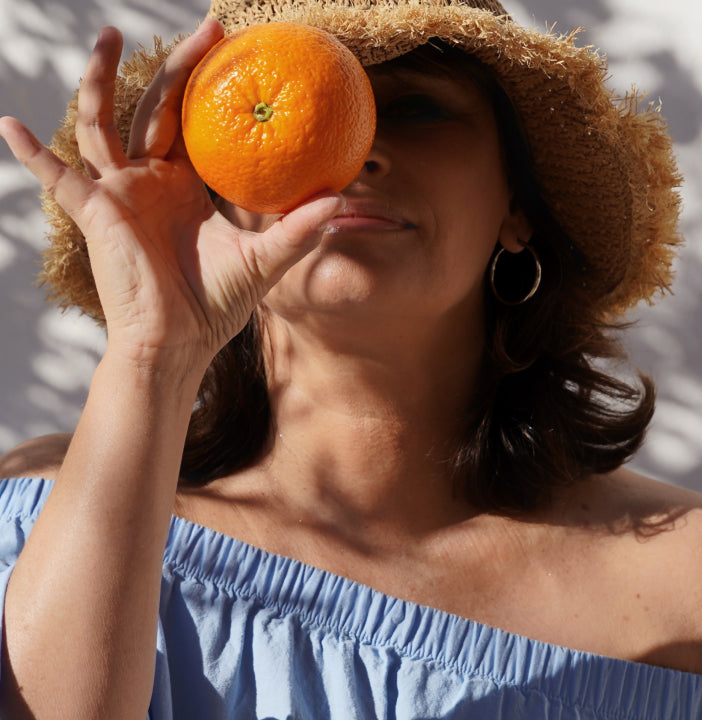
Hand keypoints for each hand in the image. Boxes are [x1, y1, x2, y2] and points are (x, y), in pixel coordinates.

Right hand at [0, 20, 342, 374]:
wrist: (178, 343)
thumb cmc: (217, 305)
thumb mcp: (265, 260)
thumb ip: (299, 230)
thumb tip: (343, 202)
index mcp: (187, 187)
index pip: (198, 124)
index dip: (214, 89)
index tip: (236, 51)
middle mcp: (152, 181)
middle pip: (158, 108)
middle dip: (178, 67)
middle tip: (209, 28)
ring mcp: (120, 193)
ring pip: (105, 123)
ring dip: (101, 81)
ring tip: (107, 35)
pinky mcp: (95, 214)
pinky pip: (58, 179)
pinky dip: (34, 154)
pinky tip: (9, 124)